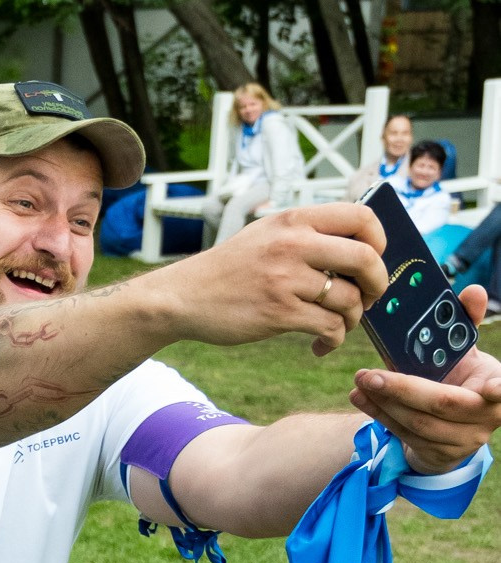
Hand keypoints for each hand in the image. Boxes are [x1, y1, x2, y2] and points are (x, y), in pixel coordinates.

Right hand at [148, 202, 386, 353]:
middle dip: (377, 284)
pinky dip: (333, 340)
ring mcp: (286, 279)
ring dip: (352, 319)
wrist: (183, 296)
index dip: (379, 241)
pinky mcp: (279, 313)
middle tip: (367, 298)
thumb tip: (359, 250)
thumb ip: (306, 234)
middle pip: (365, 259)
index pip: (361, 218)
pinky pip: (329, 327)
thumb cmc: (229, 270)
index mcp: (294, 221)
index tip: (371, 261)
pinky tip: (320, 344)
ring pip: (349, 299)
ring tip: (336, 325)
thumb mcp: (266, 235)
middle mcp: (292, 244)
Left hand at [351, 291, 500, 471]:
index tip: (492, 387)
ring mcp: (463, 441)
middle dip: (403, 389)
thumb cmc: (461, 379)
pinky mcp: (439, 455)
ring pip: (418, 423)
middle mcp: (484, 417)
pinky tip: (362, 398)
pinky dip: (380, 415)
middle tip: (369, 374)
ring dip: (384, 403)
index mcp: (495, 385)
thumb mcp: (466, 353)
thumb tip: (473, 292)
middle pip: (443, 404)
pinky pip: (405, 435)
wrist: (453, 426)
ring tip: (361, 382)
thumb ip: (466, 323)